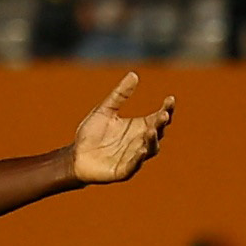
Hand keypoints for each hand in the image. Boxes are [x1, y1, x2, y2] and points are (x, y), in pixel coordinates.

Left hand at [68, 71, 174, 185]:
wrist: (75, 155)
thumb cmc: (91, 133)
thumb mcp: (105, 110)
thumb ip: (119, 95)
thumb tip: (134, 74)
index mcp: (139, 127)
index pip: (158, 117)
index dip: (166, 109)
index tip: (170, 99)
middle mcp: (140, 142)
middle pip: (157, 132)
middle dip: (160, 124)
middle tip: (163, 114)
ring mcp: (134, 157)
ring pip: (150, 149)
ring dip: (152, 140)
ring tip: (150, 130)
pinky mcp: (123, 171)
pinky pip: (134, 165)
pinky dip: (138, 159)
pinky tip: (141, 150)